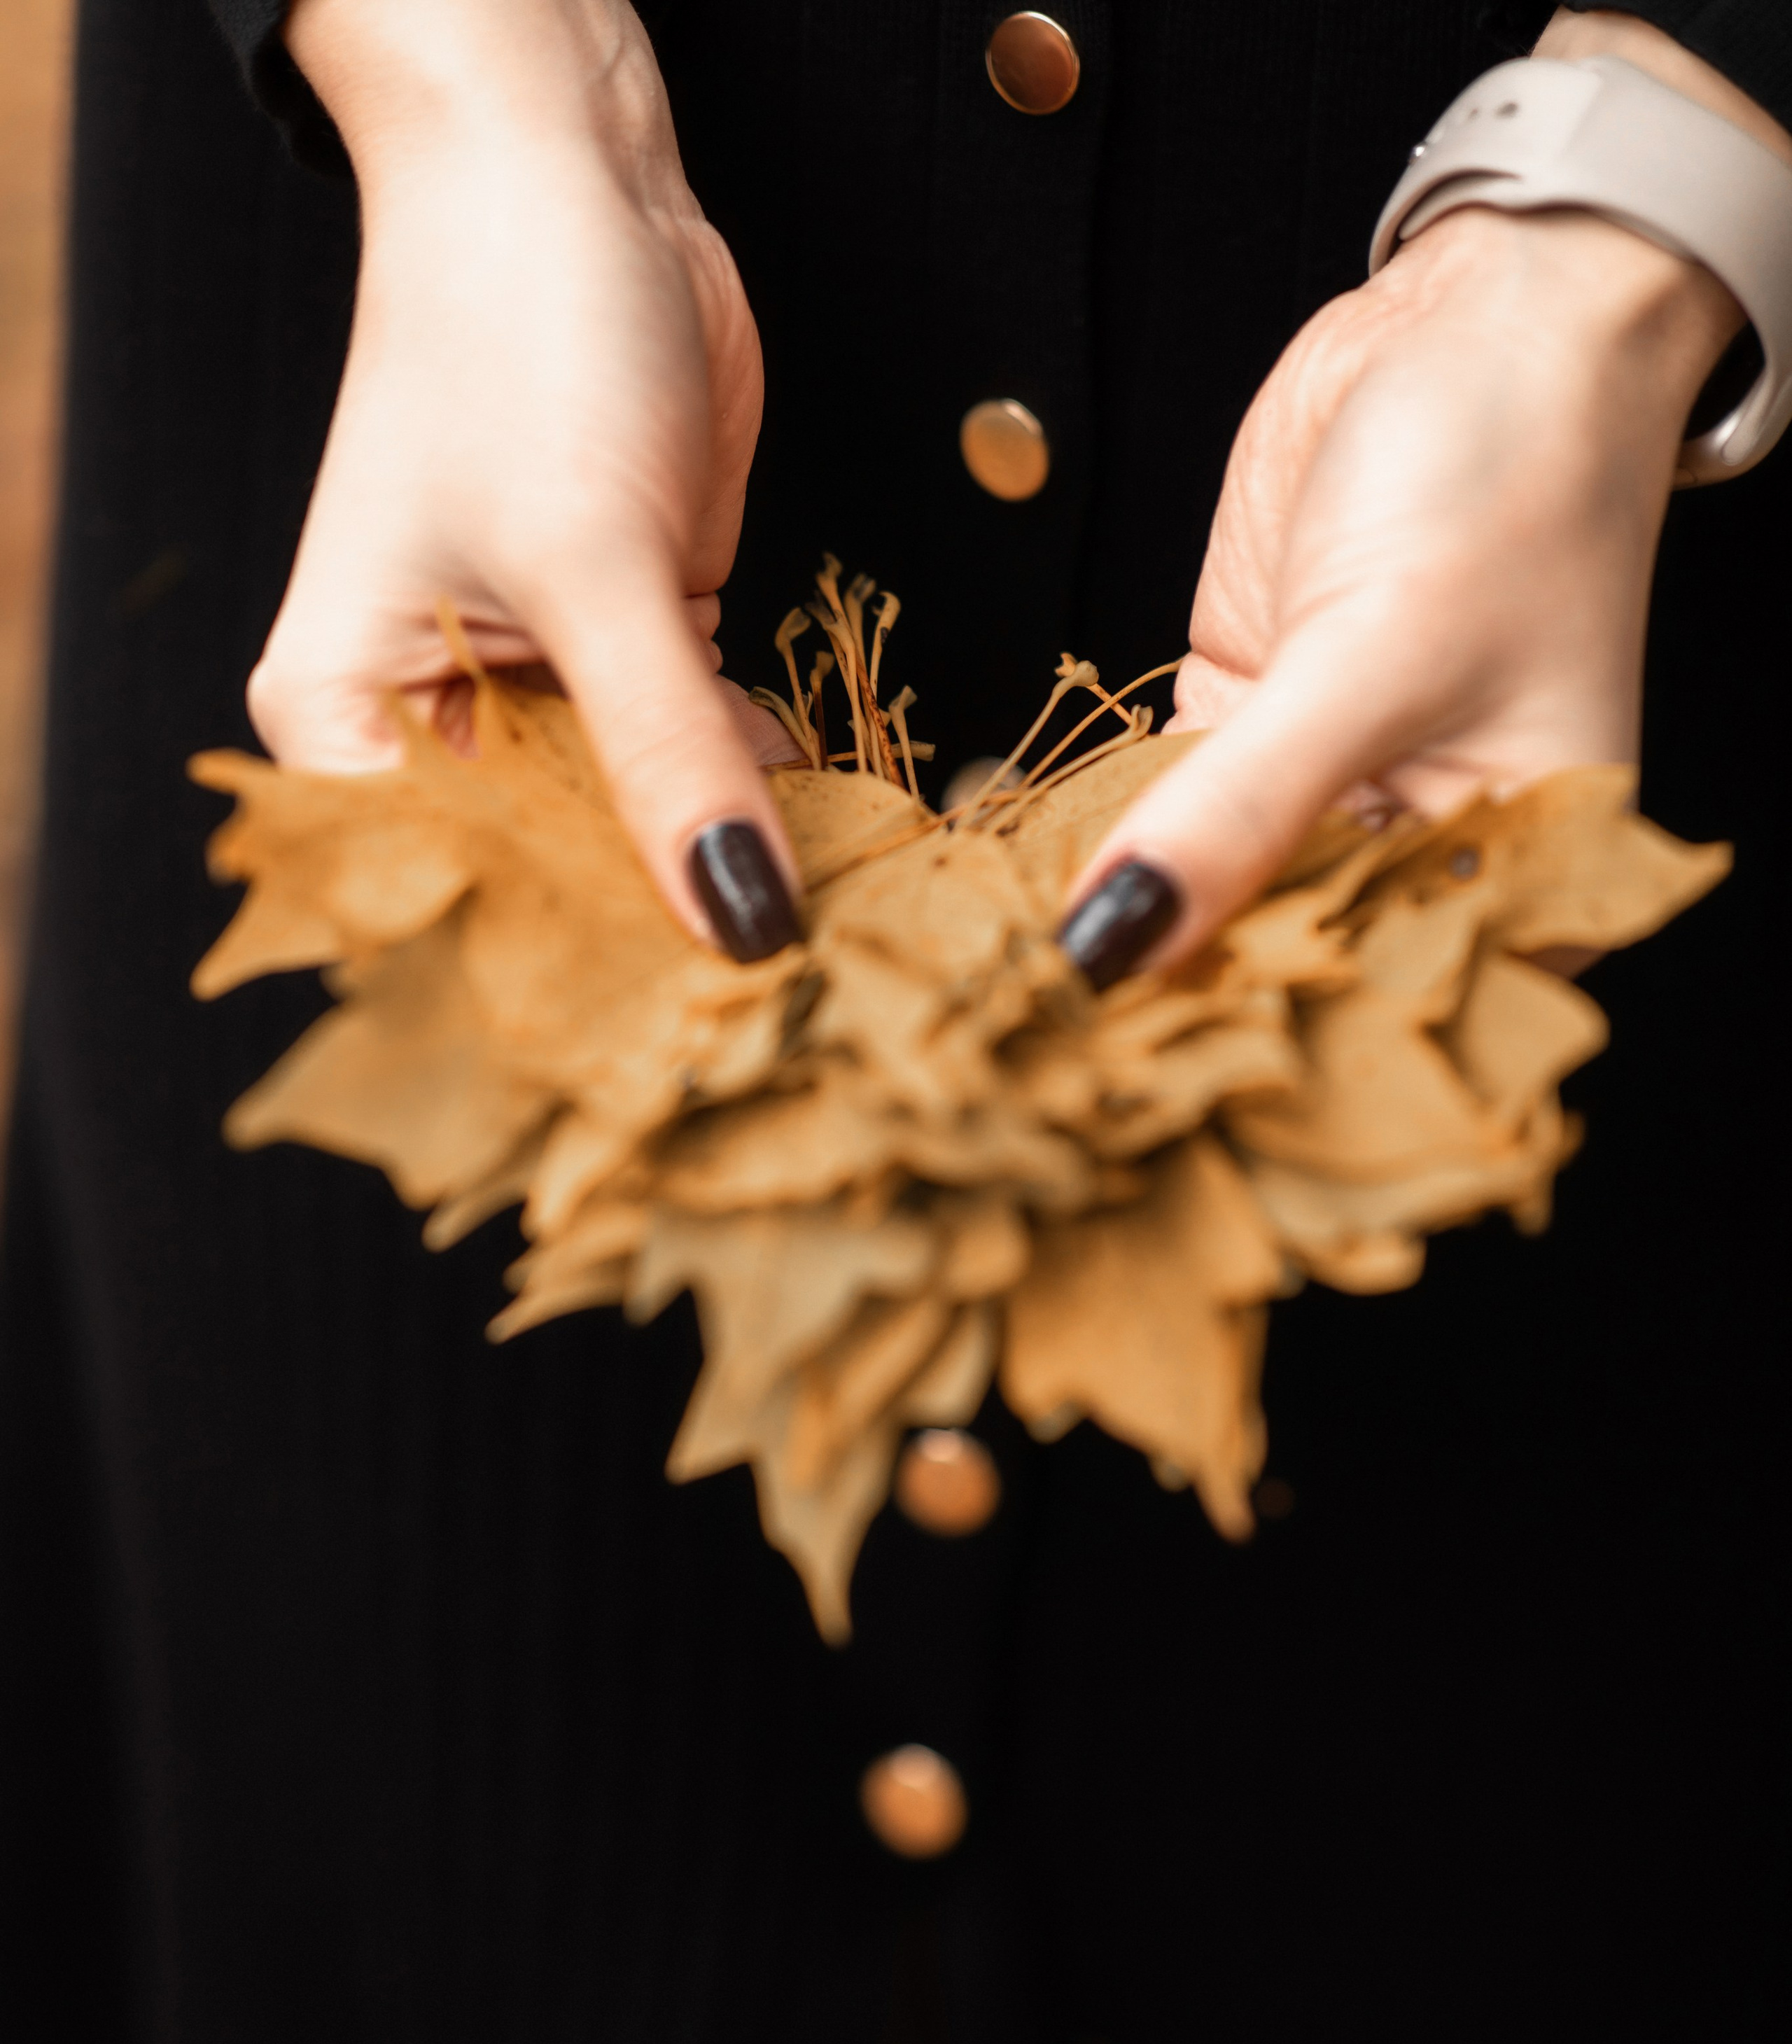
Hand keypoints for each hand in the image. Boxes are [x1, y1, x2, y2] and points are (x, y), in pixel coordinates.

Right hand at [250, 0, 798, 957]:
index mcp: (350, 724)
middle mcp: (433, 729)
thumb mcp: (596, 567)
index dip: (556, 983)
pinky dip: (758, 803)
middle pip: (544, 888)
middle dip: (657, 942)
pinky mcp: (630, 657)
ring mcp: (535, 697)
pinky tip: (834, 858)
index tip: (679, 1055)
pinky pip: (694, 767)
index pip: (443, 906)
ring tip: (831, 964)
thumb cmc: (518, 334)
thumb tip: (744, 926)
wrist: (573, 175)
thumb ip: (668, 758)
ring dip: (723, 879)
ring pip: (632, 834)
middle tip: (785, 1029)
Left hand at [1057, 197, 1740, 989]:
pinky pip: (1161, 822)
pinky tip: (1013, 894)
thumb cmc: (1507, 481)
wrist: (1489, 320)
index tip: (1115, 1088)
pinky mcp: (1248, 737)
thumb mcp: (1374, 657)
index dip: (1245, 1057)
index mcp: (1517, 890)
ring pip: (1207, 902)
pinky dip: (1097, 849)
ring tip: (995, 994)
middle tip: (1021, 1051)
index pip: (1366, 1018)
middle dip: (1159, 1004)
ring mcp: (1327, 806)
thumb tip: (1113, 939)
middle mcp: (1420, 867)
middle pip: (1275, 973)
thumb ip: (1242, 810)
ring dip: (1111, 932)